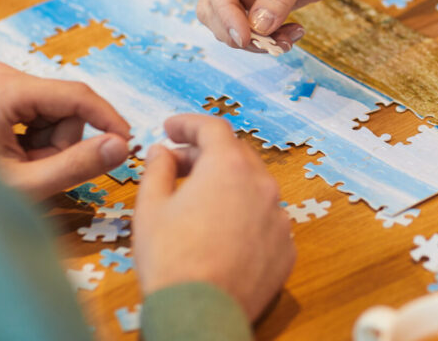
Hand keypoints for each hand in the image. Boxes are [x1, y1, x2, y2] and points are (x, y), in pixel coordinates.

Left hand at [0, 63, 130, 198]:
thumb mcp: (26, 183)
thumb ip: (76, 165)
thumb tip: (122, 147)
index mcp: (5, 90)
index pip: (79, 96)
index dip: (109, 121)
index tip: (128, 146)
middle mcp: (4, 76)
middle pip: (68, 107)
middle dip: (62, 143)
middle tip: (35, 170)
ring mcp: (2, 82)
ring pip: (59, 113)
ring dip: (50, 144)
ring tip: (22, 165)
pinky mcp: (3, 91)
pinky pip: (44, 114)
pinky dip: (39, 140)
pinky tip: (16, 154)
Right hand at [133, 114, 294, 319]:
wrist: (200, 314)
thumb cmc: (171, 259)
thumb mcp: (150, 207)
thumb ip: (158, 170)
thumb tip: (162, 152)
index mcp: (229, 167)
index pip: (212, 128)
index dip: (188, 124)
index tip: (171, 128)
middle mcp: (262, 185)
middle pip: (236, 155)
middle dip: (206, 154)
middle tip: (177, 164)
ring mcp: (279, 217)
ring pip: (254, 187)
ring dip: (228, 185)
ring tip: (199, 200)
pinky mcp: (287, 247)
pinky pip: (265, 220)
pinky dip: (245, 216)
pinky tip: (223, 232)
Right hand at [197, 0, 358, 47]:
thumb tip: (258, 26)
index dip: (227, 15)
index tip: (246, 38)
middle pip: (214, 8)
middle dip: (238, 32)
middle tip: (271, 45)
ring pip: (229, 23)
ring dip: (254, 40)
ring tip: (288, 40)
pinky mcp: (257, 0)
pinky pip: (251, 27)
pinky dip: (268, 38)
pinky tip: (294, 34)